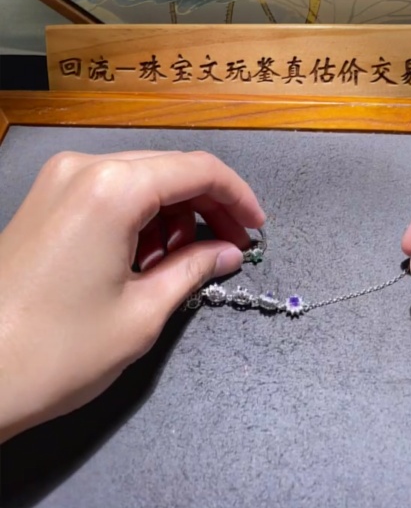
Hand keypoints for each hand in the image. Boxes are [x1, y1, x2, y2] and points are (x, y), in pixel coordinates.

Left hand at [0, 149, 264, 441]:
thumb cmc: (57, 351)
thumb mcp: (141, 313)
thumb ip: (194, 269)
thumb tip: (229, 252)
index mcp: (112, 188)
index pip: (197, 169)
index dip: (237, 196)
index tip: (257, 229)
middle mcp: (84, 167)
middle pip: (168, 168)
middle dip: (206, 206)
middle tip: (231, 248)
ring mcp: (59, 179)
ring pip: (139, 176)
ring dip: (171, 212)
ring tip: (178, 265)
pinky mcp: (45, 198)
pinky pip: (108, 190)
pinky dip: (137, 215)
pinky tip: (144, 257)